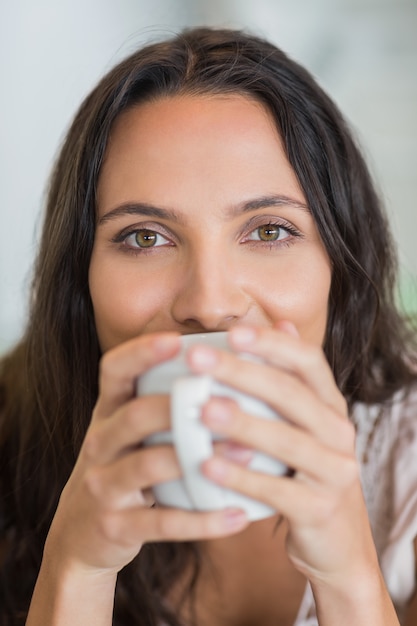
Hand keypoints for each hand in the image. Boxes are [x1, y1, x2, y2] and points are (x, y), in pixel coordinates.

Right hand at [44, 332, 248, 576]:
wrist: (82, 533)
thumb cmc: (128, 467)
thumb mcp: (135, 432)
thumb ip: (167, 399)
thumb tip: (227, 362)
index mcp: (109, 412)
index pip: (114, 371)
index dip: (141, 352)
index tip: (178, 341)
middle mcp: (100, 443)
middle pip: (134, 415)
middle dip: (180, 406)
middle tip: (232, 403)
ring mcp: (103, 485)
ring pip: (147, 466)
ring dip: (198, 458)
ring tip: (247, 453)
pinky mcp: (114, 525)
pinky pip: (162, 522)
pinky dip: (202, 520)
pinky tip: (238, 515)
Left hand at [188, 322, 378, 587]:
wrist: (338, 542)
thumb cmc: (307, 472)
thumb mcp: (307, 424)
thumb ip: (292, 377)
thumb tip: (282, 322)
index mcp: (332, 405)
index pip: (308, 361)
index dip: (271, 343)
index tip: (231, 332)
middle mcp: (340, 432)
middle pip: (291, 393)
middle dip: (242, 372)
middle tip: (196, 360)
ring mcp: (334, 472)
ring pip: (286, 440)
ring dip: (242, 422)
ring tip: (201, 408)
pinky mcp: (319, 510)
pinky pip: (276, 491)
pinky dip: (241, 477)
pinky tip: (206, 465)